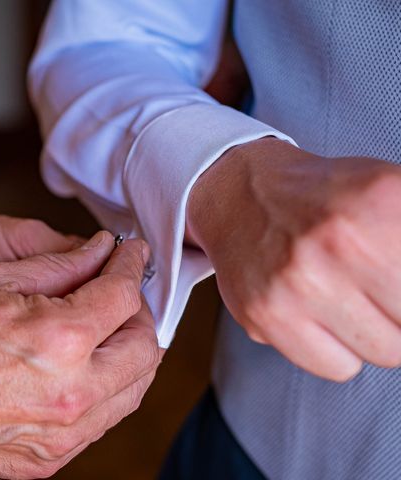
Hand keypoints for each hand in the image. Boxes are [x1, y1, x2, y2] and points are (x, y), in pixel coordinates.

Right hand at [0, 231, 161, 478]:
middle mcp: (72, 395)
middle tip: (121, 292)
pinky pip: (101, 421)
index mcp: (60, 340)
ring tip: (105, 327)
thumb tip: (101, 249)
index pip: (123, 297)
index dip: (132, 267)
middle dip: (140, 313)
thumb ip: (61, 265)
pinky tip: (82, 366)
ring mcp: (62, 437)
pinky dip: (105, 387)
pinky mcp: (47, 460)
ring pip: (132, 391)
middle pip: (145, 349)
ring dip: (128, 353)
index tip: (132, 255)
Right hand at [186, 138, 400, 381]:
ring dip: (376, 332)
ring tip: (348, 296)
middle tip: (380, 286)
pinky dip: (336, 350)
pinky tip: (317, 314)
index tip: (392, 288)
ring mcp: (297, 282)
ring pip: (386, 352)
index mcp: (383, 201)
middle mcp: (339, 242)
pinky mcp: (265, 314)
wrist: (242, 195)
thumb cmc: (327, 198)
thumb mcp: (392, 189)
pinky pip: (337, 367)